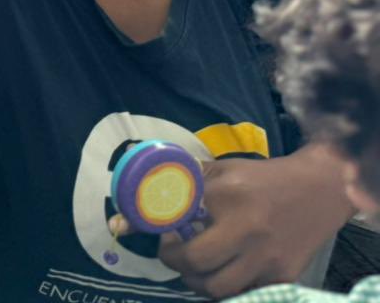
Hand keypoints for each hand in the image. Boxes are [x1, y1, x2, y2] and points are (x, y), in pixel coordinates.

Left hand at [158, 149, 351, 298]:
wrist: (318, 190)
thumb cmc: (261, 179)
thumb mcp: (221, 171)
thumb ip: (185, 186)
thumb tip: (143, 206)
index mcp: (228, 198)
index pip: (180, 221)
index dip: (165, 232)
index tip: (165, 233)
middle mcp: (248, 232)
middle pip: (196, 263)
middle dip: (176, 262)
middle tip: (174, 252)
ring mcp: (268, 259)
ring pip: (217, 288)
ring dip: (198, 281)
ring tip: (196, 266)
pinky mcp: (284, 277)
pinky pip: (243, 294)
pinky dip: (227, 289)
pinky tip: (223, 272)